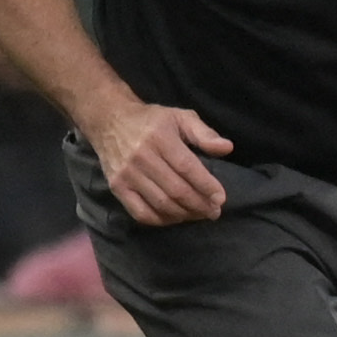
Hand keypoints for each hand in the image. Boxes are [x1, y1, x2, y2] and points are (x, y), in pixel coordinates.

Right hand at [86, 98, 230, 224]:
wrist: (109, 121)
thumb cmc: (152, 120)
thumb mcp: (181, 117)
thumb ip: (204, 133)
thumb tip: (227, 148)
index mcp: (160, 138)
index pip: (187, 168)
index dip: (206, 186)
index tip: (221, 198)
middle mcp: (141, 157)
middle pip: (176, 190)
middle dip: (200, 205)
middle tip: (214, 211)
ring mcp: (126, 174)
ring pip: (160, 204)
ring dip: (184, 214)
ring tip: (199, 215)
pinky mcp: (116, 187)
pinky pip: (140, 212)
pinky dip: (161, 220)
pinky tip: (175, 217)